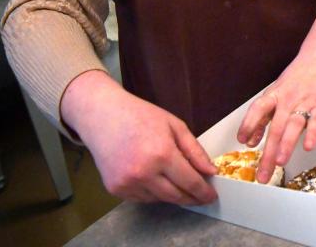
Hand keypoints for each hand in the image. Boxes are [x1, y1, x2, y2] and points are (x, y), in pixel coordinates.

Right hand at [61, 70, 217, 204]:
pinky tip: (155, 179)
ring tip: (178, 182)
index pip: (190, 182)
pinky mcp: (115, 189)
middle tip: (202, 197)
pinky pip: (142, 198)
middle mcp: (144, 173)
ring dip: (172, 195)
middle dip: (192, 198)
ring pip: (160, 200)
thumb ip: (195, 151)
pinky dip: (153, 193)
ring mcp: (127, 183)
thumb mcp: (175, 126)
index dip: (204, 192)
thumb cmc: (141, 116)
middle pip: (176, 196)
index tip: (212, 196)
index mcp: (162, 154)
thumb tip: (210, 172)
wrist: (103, 116)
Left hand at [236, 0, 315, 182]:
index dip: (249, 125)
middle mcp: (288, 100)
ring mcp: (305, 103)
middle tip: (262, 174)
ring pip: (293, 125)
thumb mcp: (276, 93)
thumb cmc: (298, 78)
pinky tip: (308, 147)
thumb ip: (263, 117)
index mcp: (274, 95)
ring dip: (286, 144)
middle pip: (275, 128)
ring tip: (279, 162)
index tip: (242, 141)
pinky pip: (315, 123)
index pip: (257, 109)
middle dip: (267, 153)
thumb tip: (250, 141)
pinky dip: (312, 135)